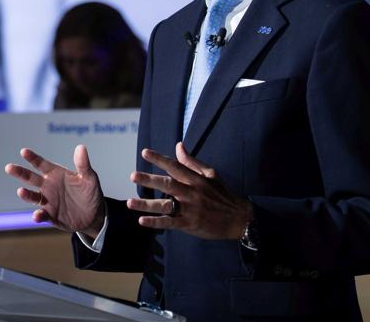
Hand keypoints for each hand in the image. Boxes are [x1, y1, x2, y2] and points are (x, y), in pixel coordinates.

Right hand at [5, 144, 105, 234]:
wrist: (94, 216)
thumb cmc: (90, 192)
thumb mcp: (89, 178)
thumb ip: (83, 164)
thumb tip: (81, 147)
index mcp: (55, 174)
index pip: (41, 164)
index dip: (32, 158)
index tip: (24, 151)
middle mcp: (48, 186)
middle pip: (30, 177)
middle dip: (20, 172)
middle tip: (9, 167)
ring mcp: (47, 201)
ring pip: (32, 196)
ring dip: (25, 194)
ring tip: (21, 191)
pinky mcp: (50, 215)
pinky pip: (41, 215)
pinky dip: (38, 216)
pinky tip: (37, 216)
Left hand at [127, 142, 253, 239]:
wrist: (239, 219)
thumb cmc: (223, 194)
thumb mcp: (211, 174)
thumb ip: (192, 161)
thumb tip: (178, 146)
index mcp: (196, 179)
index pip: (175, 166)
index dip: (160, 159)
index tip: (145, 152)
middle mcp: (192, 193)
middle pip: (168, 185)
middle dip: (150, 180)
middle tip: (133, 175)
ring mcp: (191, 209)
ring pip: (166, 205)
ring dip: (147, 204)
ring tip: (129, 202)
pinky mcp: (191, 224)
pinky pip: (171, 223)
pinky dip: (156, 222)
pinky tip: (142, 221)